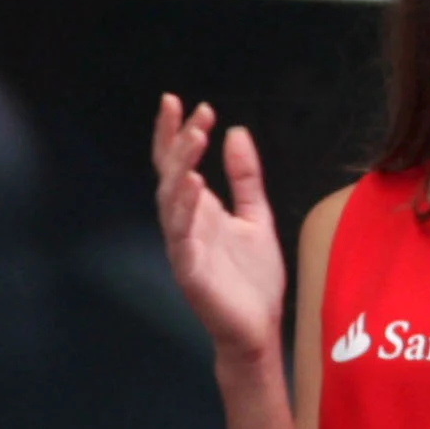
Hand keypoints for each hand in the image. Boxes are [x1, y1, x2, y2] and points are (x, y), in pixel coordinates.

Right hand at [152, 94, 285, 367]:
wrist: (258, 328)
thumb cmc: (252, 277)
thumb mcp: (256, 216)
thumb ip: (246, 178)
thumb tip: (236, 132)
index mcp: (199, 210)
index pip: (178, 165)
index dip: (173, 133)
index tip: (177, 100)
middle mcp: (185, 224)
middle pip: (171, 176)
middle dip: (178, 142)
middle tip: (193, 113)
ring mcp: (184, 246)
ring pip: (170, 201)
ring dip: (180, 169)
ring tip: (194, 139)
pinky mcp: (190, 270)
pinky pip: (181, 236)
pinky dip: (184, 209)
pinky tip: (195, 185)